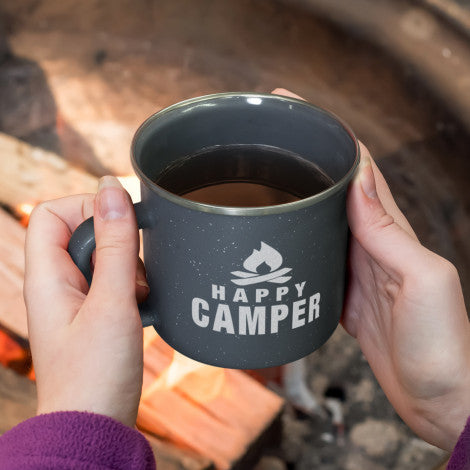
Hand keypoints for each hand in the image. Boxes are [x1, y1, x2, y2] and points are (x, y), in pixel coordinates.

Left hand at [24, 177, 148, 426]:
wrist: (97, 427)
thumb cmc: (96, 374)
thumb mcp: (112, 302)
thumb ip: (115, 244)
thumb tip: (111, 188)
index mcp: (47, 277)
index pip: (51, 213)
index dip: (86, 207)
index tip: (121, 223)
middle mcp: (57, 284)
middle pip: (83, 232)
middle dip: (118, 243)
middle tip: (134, 273)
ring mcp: (77, 300)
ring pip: (105, 257)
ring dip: (130, 268)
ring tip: (139, 297)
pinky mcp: (96, 314)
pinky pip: (116, 281)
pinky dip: (134, 287)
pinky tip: (144, 308)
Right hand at [273, 88, 469, 450]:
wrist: (440, 399)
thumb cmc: (442, 345)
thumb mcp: (421, 280)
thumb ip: (388, 232)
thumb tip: (360, 181)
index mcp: (391, 231)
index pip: (359, 168)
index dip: (330, 133)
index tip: (295, 108)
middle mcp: (372, 243)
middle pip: (334, 187)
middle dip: (304, 157)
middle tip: (266, 138)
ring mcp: (355, 268)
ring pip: (320, 220)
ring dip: (296, 196)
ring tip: (260, 181)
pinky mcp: (342, 294)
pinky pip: (315, 257)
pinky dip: (295, 241)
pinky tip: (276, 241)